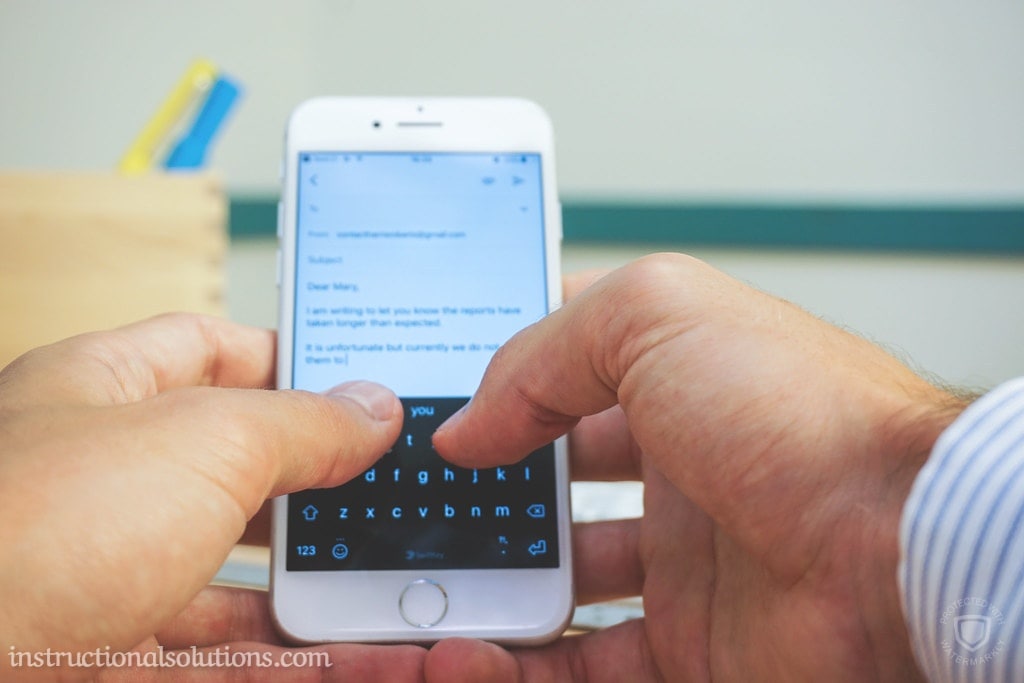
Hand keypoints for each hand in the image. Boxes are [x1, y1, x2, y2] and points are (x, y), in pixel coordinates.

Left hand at [0, 314, 426, 680]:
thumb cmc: (35, 527)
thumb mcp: (202, 443)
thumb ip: (300, 423)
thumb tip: (372, 407)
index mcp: (104, 393)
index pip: (210, 349)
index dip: (290, 359)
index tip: (363, 383)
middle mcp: (103, 484)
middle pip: (234, 474)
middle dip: (319, 488)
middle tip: (397, 494)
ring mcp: (107, 579)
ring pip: (236, 581)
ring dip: (319, 592)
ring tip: (398, 592)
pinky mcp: (115, 660)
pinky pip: (228, 661)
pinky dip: (297, 662)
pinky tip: (361, 661)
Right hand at [429, 253, 967, 680]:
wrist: (899, 548)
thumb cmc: (802, 415)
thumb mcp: (656, 316)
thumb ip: (546, 350)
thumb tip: (472, 420)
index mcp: (673, 384)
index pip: (562, 374)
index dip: (495, 385)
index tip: (431, 406)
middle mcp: (677, 473)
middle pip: (549, 490)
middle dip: (480, 502)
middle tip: (413, 514)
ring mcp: (683, 566)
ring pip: (556, 587)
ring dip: (485, 594)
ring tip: (419, 593)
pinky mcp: (689, 649)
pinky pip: (583, 668)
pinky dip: (517, 668)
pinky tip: (467, 654)